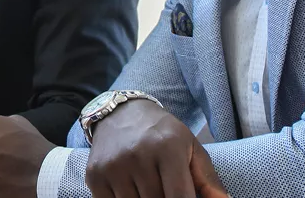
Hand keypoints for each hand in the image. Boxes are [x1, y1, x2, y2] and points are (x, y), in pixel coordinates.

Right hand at [85, 100, 226, 197]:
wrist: (120, 114)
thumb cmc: (163, 135)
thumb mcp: (191, 150)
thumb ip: (209, 182)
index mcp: (168, 148)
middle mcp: (138, 156)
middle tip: (164, 187)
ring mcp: (113, 167)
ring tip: (149, 187)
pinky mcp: (95, 175)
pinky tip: (130, 190)